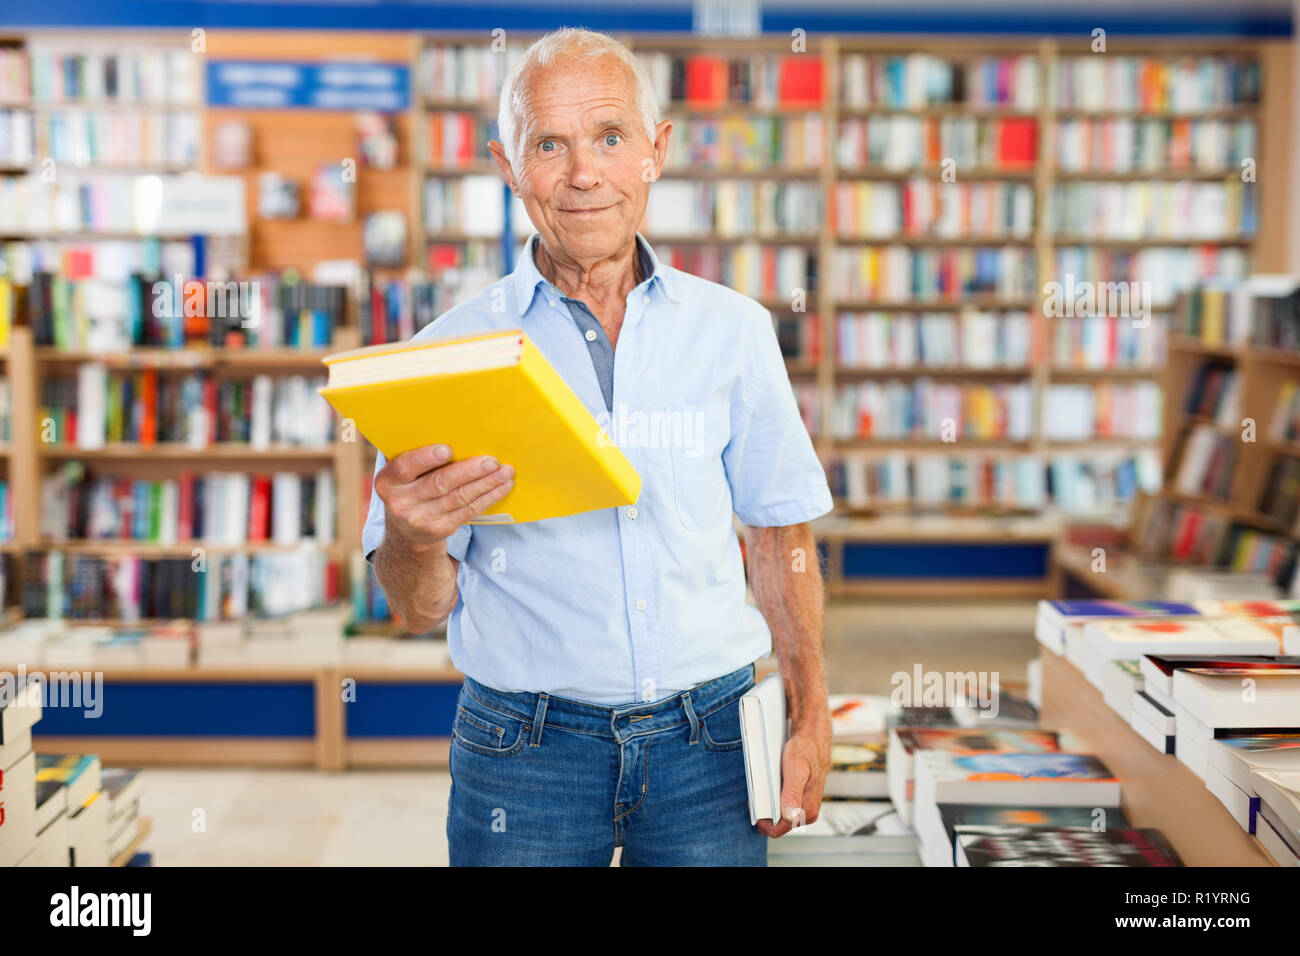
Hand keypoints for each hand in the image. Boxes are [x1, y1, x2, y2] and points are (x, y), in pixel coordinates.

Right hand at [375, 443, 514, 551]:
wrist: (407, 529)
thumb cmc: (410, 485)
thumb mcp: (403, 473)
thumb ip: (417, 455)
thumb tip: (454, 428)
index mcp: (388, 482)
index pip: (405, 468)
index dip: (425, 458)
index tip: (448, 449)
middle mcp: (401, 502)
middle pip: (439, 484)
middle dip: (468, 471)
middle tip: (491, 460)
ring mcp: (422, 519)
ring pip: (459, 498)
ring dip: (486, 483)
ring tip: (505, 471)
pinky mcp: (441, 529)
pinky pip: (469, 510)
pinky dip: (488, 497)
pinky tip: (502, 485)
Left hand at [757, 717, 831, 837]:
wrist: (812, 737)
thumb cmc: (805, 750)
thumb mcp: (796, 769)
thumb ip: (792, 793)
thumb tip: (790, 816)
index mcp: (807, 810)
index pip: (778, 830)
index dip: (762, 821)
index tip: (753, 805)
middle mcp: (807, 811)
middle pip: (778, 824)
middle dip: (764, 812)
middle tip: (755, 795)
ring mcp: (803, 805)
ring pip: (779, 815)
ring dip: (767, 804)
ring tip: (762, 788)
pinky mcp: (800, 798)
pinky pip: (781, 805)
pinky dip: (772, 797)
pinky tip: (769, 785)